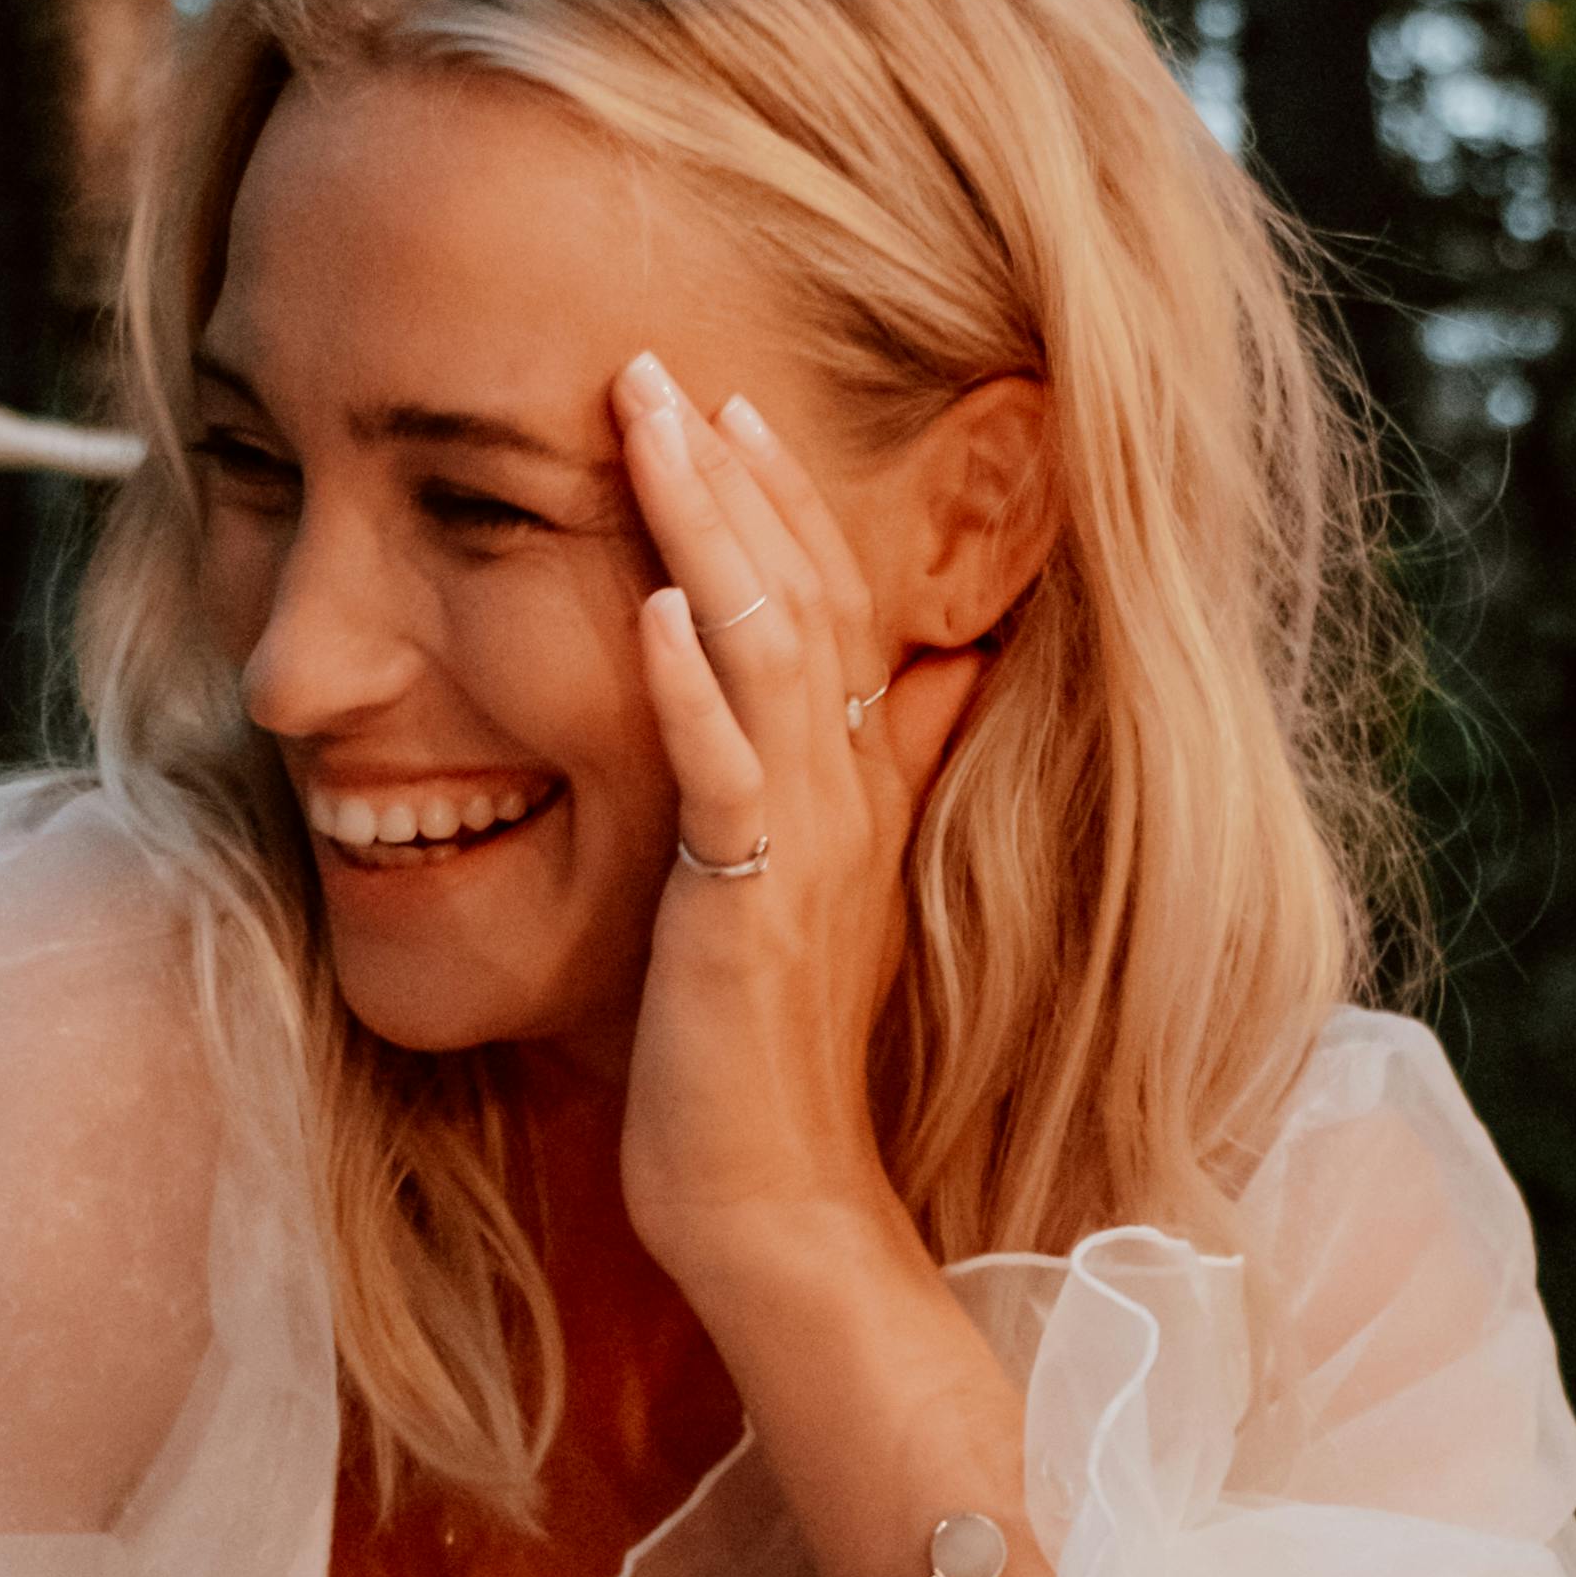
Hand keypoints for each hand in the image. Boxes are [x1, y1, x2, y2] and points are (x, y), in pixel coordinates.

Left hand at [609, 352, 981, 1325]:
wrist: (781, 1210)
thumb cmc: (767, 1067)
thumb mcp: (816, 903)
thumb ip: (866, 788)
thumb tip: (925, 687)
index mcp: (850, 793)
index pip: (827, 610)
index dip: (780, 503)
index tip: (725, 405)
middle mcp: (840, 802)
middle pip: (802, 598)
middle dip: (732, 476)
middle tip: (663, 366)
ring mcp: (801, 854)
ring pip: (765, 655)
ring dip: (708, 530)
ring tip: (650, 426)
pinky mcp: (749, 915)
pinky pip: (724, 780)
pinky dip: (690, 685)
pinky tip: (655, 602)